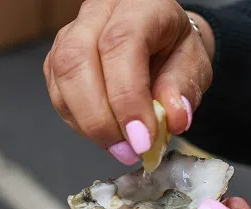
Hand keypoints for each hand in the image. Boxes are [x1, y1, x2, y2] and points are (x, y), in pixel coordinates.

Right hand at [44, 0, 214, 164]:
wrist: (158, 40)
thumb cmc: (174, 50)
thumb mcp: (193, 65)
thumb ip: (184, 89)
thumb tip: (175, 120)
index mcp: (139, 4)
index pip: (121, 44)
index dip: (127, 97)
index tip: (141, 139)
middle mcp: (98, 11)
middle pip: (78, 59)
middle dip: (99, 117)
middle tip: (126, 151)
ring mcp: (71, 32)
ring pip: (61, 76)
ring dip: (86, 123)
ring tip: (118, 147)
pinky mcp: (57, 57)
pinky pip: (57, 93)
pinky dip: (77, 121)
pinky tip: (103, 133)